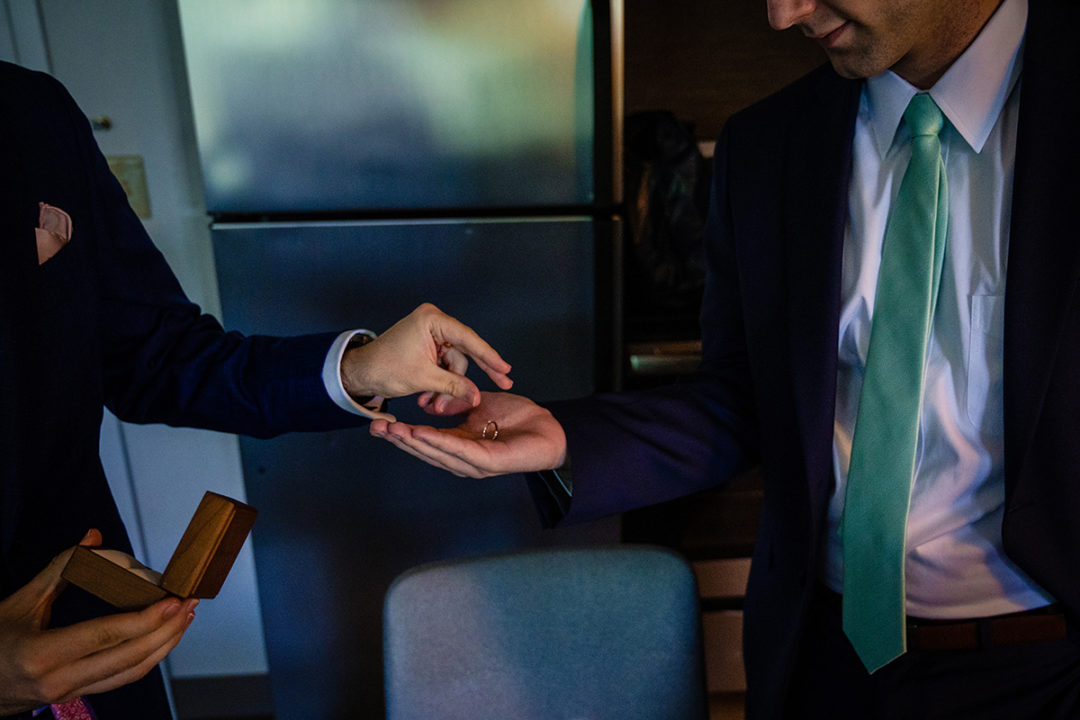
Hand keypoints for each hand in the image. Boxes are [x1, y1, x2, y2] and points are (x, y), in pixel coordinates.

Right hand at [0, 530, 197, 714]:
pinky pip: (122, 678)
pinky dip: (148, 658)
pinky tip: (164, 638)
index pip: (105, 635)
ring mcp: (69, 693)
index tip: (174, 601)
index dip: (145, 619)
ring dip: (164, 645)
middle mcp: (58, 680)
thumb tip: (93, 535)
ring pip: (131, 672)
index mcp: (41, 654)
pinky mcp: (77, 696)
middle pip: (128, 656)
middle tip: (190, 603)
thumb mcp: (19, 603)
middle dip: (166, 629)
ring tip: (186, 618)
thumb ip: (60, 568)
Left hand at [341, 303, 512, 412]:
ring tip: (435, 405)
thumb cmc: (384, 369)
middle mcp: (434, 322)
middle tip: (504, 382)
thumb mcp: (423, 379)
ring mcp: (432, 334)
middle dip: (469, 376)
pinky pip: (444, 366)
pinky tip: (430, 398)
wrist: (360, 374)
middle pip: (464, 351)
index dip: (489, 355)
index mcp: (432, 320)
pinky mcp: (428, 347)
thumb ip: (453, 385)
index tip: (506, 368)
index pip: (468, 339)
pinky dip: (441, 383)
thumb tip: (476, 396)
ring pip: (454, 364)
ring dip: (448, 386)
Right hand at [369, 391, 566, 477]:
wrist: (550, 429)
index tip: (378, 423)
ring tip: (391, 430)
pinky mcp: (488, 463)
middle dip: (398, 440)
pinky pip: (459, 451)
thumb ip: (456, 403)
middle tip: (374, 427)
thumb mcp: (479, 403)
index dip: (401, 433)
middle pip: (424, 450)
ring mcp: (474, 463)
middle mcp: (462, 458)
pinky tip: (421, 433)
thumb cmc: (518, 419)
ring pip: (437, 453)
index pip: (424, 440)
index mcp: (459, 444)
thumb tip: (433, 402)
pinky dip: (439, 442)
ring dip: (413, 442)